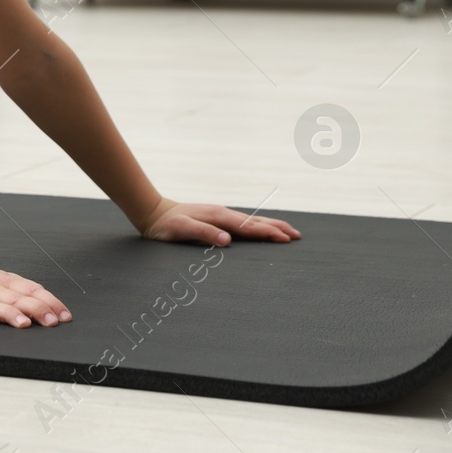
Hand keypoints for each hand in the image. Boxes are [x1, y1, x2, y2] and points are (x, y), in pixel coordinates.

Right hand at [0, 260, 72, 328]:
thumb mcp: (2, 284)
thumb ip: (24, 295)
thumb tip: (54, 311)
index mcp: (5, 282)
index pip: (32, 290)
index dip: (49, 302)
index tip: (63, 317)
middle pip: (16, 298)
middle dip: (35, 309)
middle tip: (50, 322)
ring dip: (8, 313)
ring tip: (21, 324)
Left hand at [138, 197, 300, 245]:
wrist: (154, 212)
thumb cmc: (166, 225)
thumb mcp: (182, 230)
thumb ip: (204, 233)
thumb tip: (227, 240)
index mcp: (218, 217)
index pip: (248, 227)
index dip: (268, 233)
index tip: (286, 239)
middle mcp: (222, 213)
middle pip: (255, 221)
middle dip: (277, 228)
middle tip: (297, 236)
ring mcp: (220, 214)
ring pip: (251, 220)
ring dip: (270, 225)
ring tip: (288, 231)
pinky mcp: (216, 218)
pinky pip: (243, 222)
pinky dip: (257, 225)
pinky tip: (260, 228)